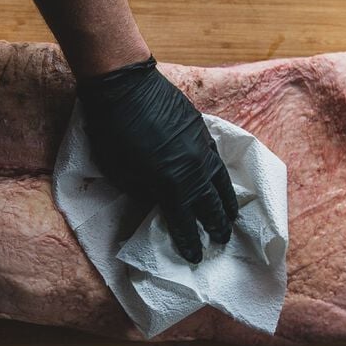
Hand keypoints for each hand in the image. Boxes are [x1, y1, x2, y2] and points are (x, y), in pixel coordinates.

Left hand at [77, 55, 238, 263]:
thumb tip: (158, 200)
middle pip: (210, 205)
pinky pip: (218, 160)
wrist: (126, 88)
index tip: (196, 257)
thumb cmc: (113, 133)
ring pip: (221, 182)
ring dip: (227, 203)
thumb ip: (144, 192)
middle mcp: (194, 171)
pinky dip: (222, 176)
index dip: (190, 242)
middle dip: (216, 226)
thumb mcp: (122, 174)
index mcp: (171, 186)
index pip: (184, 223)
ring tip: (232, 216)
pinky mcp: (202, 131)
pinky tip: (222, 179)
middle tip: (221, 240)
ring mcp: (202, 149)